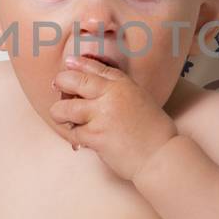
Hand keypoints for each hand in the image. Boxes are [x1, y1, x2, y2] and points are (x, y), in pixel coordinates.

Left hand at [49, 55, 177, 180]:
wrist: (160, 155)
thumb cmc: (153, 132)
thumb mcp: (139, 99)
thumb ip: (118, 90)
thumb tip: (92, 86)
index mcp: (123, 84)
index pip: (94, 67)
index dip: (78, 64)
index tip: (68, 63)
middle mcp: (111, 95)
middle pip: (72, 80)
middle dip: (60, 83)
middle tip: (58, 89)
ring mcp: (101, 115)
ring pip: (64, 108)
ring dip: (59, 113)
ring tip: (63, 117)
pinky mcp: (95, 135)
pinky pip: (73, 132)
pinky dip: (75, 136)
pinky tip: (83, 139)